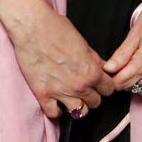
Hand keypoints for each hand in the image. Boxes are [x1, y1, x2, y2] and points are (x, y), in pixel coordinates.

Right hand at [7, 1, 115, 122]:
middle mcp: (79, 86)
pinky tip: (55, 102)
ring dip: (77, 105)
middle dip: (92, 95)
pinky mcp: (42, 94)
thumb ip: (94, 60)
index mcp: (91, 72)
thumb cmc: (57, 29)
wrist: (32, 27)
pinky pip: (54, 113)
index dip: (104, 85)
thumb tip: (102, 69)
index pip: (109, 89)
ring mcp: (60, 92)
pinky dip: (56, 110)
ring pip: (79, 112)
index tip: (99, 83)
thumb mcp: (83, 42)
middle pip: (96, 102)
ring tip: (71, 97)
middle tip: (84, 87)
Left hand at [103, 0, 141, 100]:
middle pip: (131, 88)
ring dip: (136, 85)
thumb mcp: (136, 31)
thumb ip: (122, 54)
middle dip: (121, 80)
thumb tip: (108, 68)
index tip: (109, 70)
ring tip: (132, 71)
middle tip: (119, 68)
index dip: (111, 77)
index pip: (121, 82)